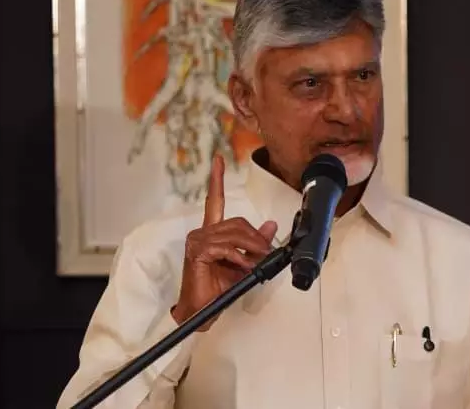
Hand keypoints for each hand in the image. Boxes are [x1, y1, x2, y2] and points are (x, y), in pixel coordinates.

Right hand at [172, 154, 276, 329]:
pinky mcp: (197, 251)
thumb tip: (271, 225)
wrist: (202, 309)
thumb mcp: (244, 263)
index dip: (217, 179)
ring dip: (251, 250)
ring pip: (235, 235)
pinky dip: (240, 258)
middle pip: (238, 223)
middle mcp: (202, 232)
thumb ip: (256, 244)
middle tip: (264, 255)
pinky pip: (226, 248)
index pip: (215, 201)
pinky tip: (242, 267)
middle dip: (256, 239)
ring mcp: (197, 240)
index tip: (219, 160)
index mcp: (211, 232)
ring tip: (254, 264)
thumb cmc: (218, 288)